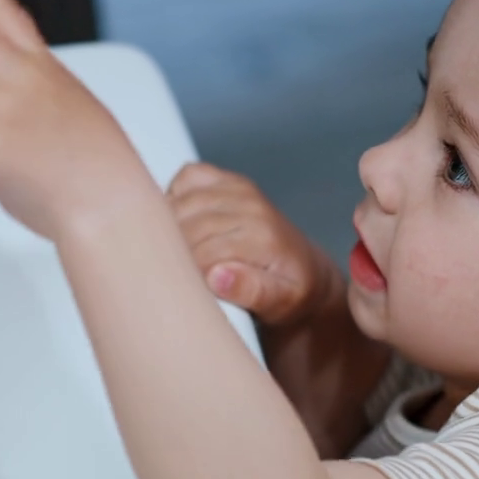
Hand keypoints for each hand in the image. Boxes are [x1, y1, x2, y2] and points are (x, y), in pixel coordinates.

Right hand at [166, 163, 343, 326]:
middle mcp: (250, 206)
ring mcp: (239, 188)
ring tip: (179, 256)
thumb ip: (252, 292)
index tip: (194, 292)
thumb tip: (218, 277)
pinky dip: (176, 196)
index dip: (189, 278)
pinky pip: (188, 176)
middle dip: (177, 257)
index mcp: (262, 236)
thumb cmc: (289, 290)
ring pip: (180, 205)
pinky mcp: (228, 180)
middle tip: (183, 277)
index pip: (201, 255)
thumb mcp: (281, 302)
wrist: (307, 270)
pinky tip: (182, 222)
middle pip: (186, 230)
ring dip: (171, 230)